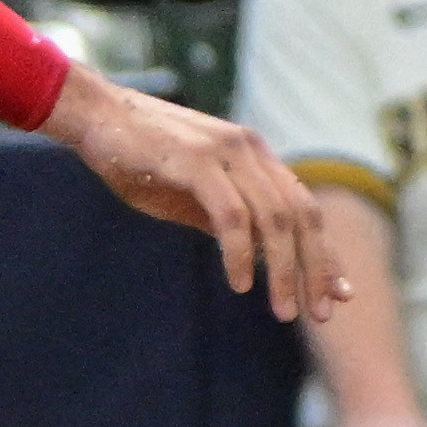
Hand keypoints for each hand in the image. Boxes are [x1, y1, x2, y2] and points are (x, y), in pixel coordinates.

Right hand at [39, 62, 345, 322]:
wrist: (91, 112)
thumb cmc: (132, 155)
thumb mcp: (186, 193)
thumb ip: (224, 217)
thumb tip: (256, 254)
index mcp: (254, 157)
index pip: (304, 209)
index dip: (324, 253)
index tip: (336, 293)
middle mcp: (250, 151)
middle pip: (302, 217)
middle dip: (315, 269)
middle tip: (318, 314)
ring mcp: (226, 153)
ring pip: (274, 220)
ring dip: (284, 270)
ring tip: (282, 310)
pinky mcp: (198, 161)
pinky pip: (233, 216)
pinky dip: (241, 253)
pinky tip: (241, 283)